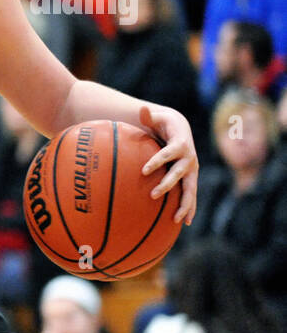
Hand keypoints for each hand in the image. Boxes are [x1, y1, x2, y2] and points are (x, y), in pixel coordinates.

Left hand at [139, 104, 197, 224]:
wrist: (182, 130)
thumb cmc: (164, 124)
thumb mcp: (157, 118)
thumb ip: (148, 115)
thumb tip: (141, 109)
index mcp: (180, 144)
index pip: (168, 154)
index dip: (157, 161)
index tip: (144, 170)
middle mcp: (189, 159)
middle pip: (180, 174)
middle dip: (168, 184)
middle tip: (152, 194)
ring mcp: (191, 170)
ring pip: (190, 189)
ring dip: (184, 204)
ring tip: (176, 219)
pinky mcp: (190, 179)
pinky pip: (190, 195)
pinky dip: (189, 208)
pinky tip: (184, 223)